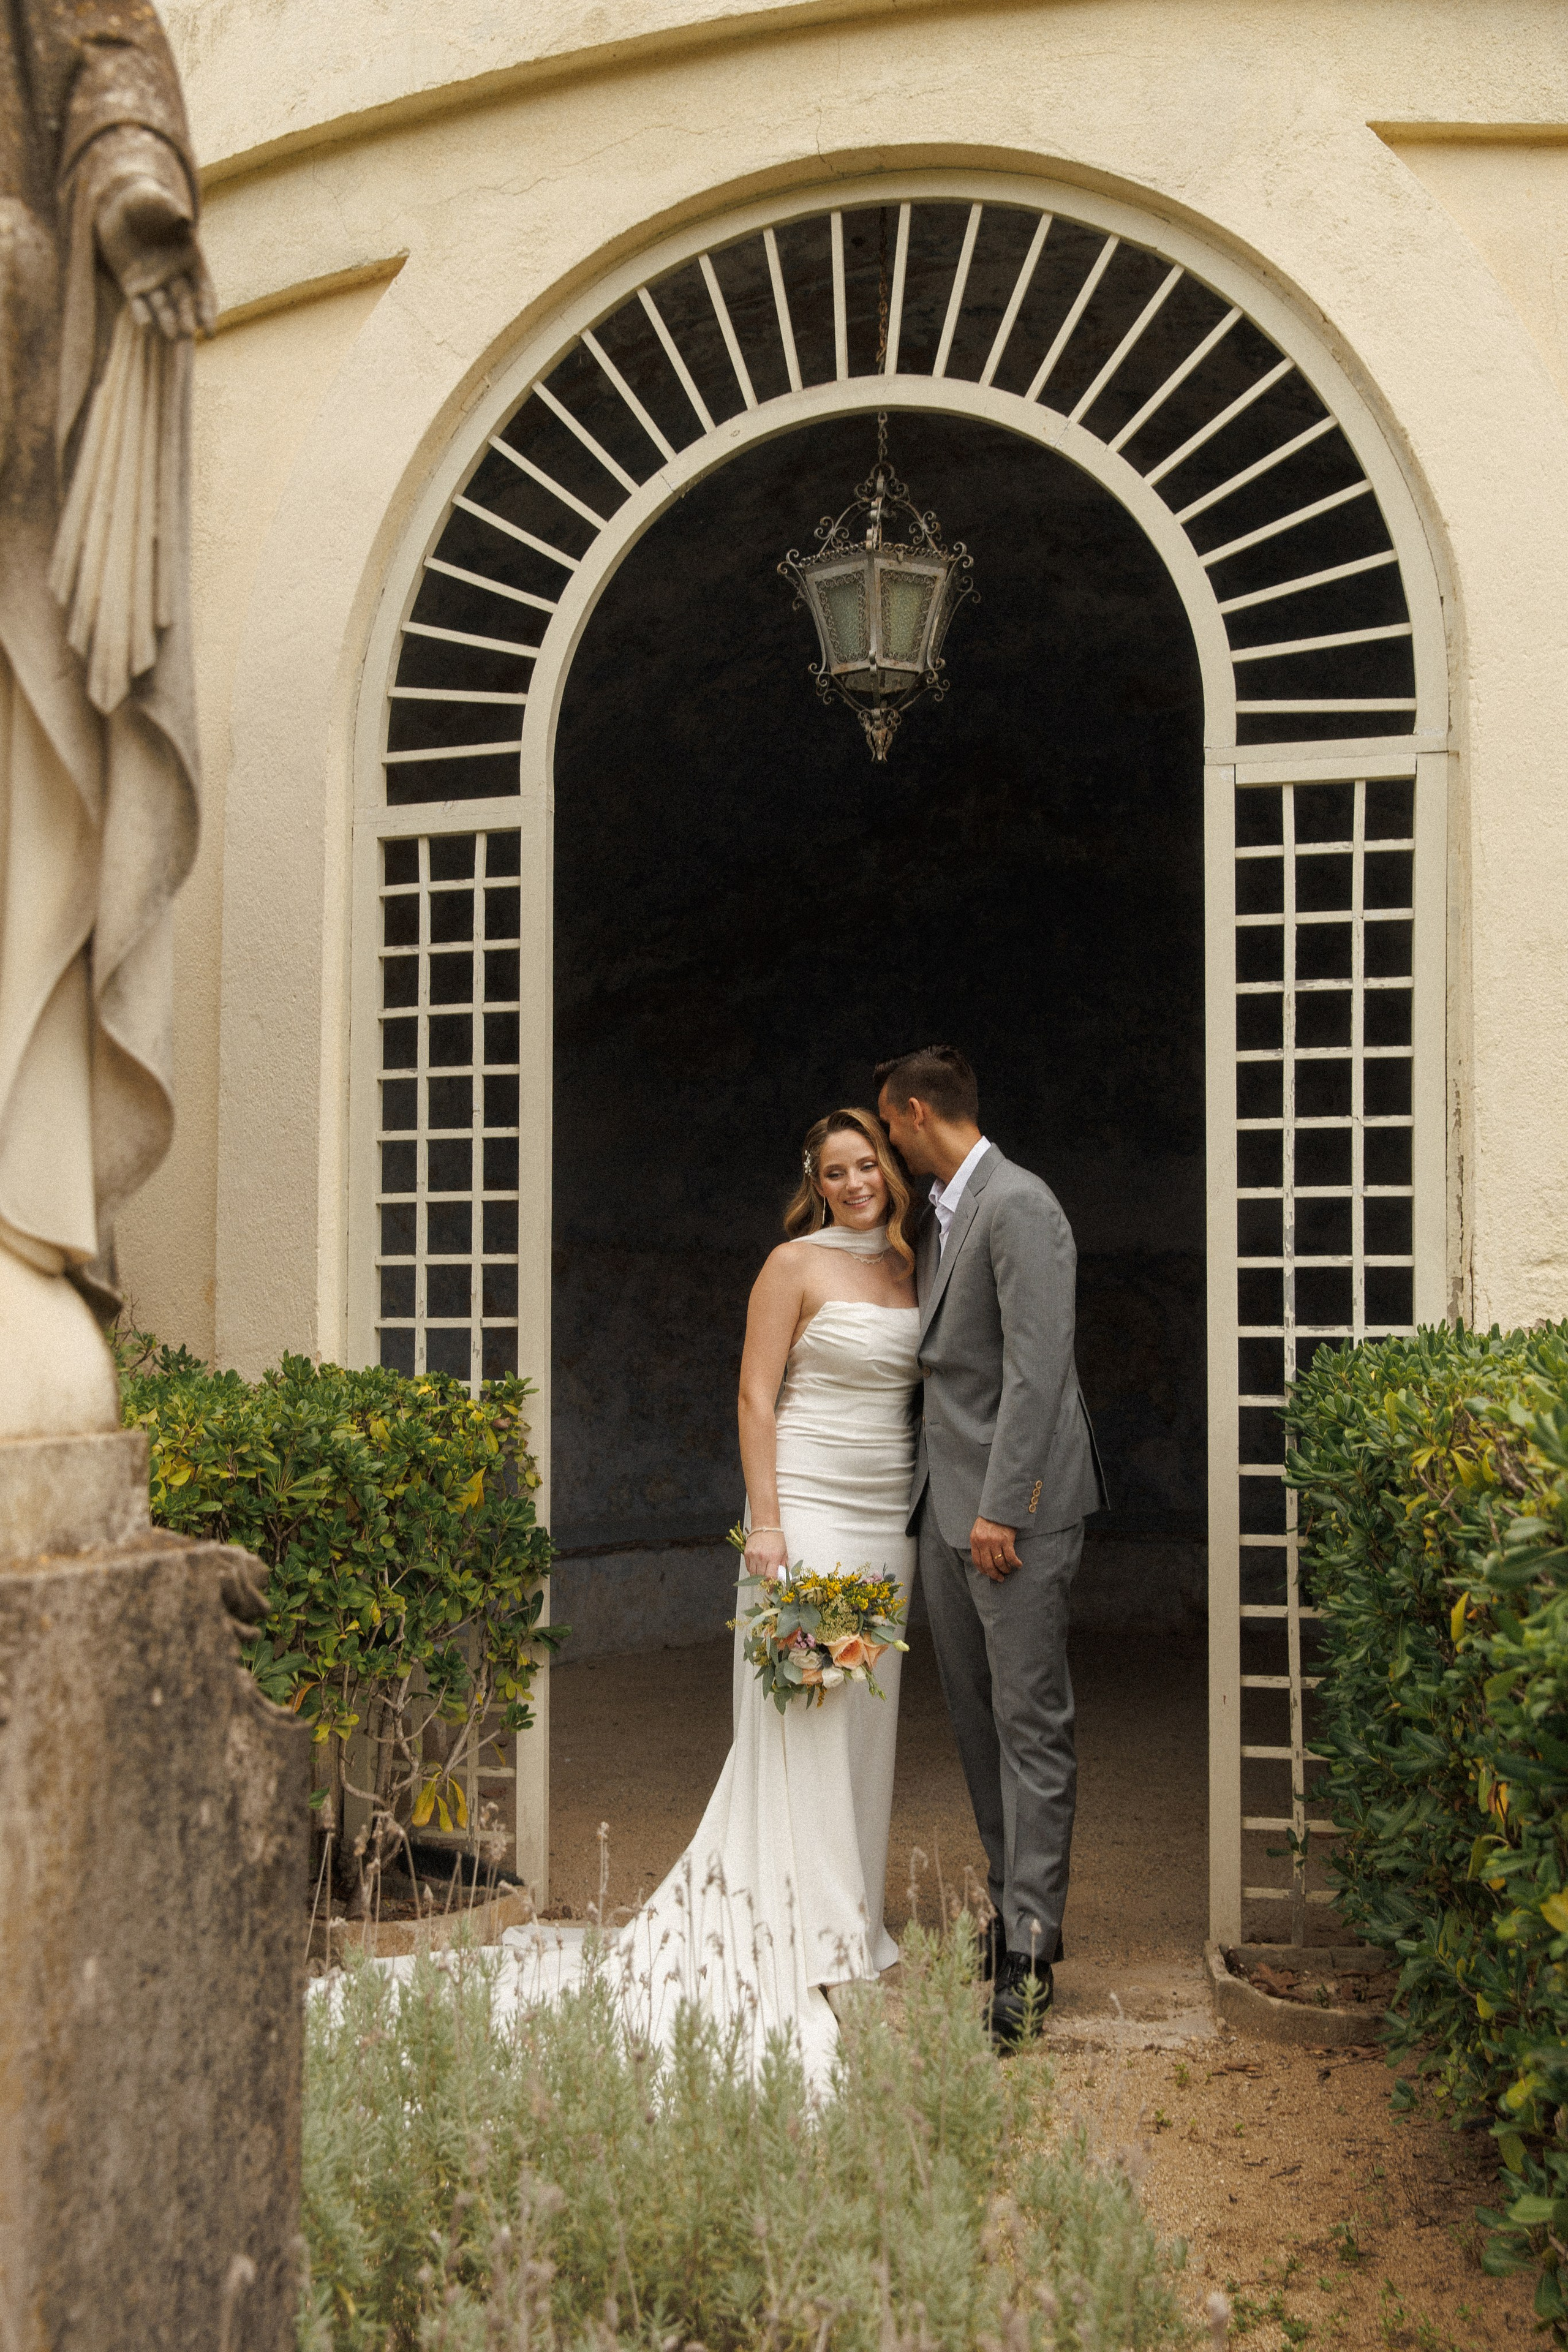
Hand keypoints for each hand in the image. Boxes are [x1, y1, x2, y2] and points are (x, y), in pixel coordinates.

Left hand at [95, 179, 213, 339]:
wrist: (119, 206)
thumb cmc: (142, 200)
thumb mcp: (153, 199)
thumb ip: (167, 208)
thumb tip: (182, 217)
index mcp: (188, 257)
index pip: (202, 288)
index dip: (207, 308)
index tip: (209, 328)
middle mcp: (174, 274)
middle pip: (185, 301)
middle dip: (187, 317)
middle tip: (188, 332)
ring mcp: (153, 282)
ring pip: (164, 306)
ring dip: (168, 321)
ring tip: (172, 336)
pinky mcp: (132, 285)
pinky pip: (139, 304)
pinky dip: (142, 315)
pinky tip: (146, 327)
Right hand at [744, 1528, 789, 1584]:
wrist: (765, 1525)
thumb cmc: (776, 1538)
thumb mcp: (784, 1552)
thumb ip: (783, 1565)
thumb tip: (783, 1578)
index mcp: (773, 1557)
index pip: (770, 1577)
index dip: (771, 1586)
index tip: (771, 1590)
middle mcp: (762, 1557)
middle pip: (761, 1578)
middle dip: (764, 1584)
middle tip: (767, 1586)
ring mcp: (753, 1555)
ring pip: (753, 1574)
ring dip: (757, 1578)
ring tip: (762, 1578)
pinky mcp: (747, 1553)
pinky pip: (748, 1567)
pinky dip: (752, 1570)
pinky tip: (757, 1568)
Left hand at [969, 1517, 1020, 1580]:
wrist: (1000, 1506)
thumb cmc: (990, 1518)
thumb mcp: (979, 1530)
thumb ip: (979, 1543)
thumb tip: (983, 1559)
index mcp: (975, 1540)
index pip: (977, 1561)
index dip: (983, 1570)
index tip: (989, 1574)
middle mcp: (983, 1542)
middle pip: (988, 1565)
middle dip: (994, 1574)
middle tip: (1000, 1578)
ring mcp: (995, 1541)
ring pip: (1000, 1563)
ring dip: (1005, 1570)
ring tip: (1009, 1570)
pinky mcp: (1006, 1539)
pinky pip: (1011, 1557)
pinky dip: (1015, 1563)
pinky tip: (1018, 1565)